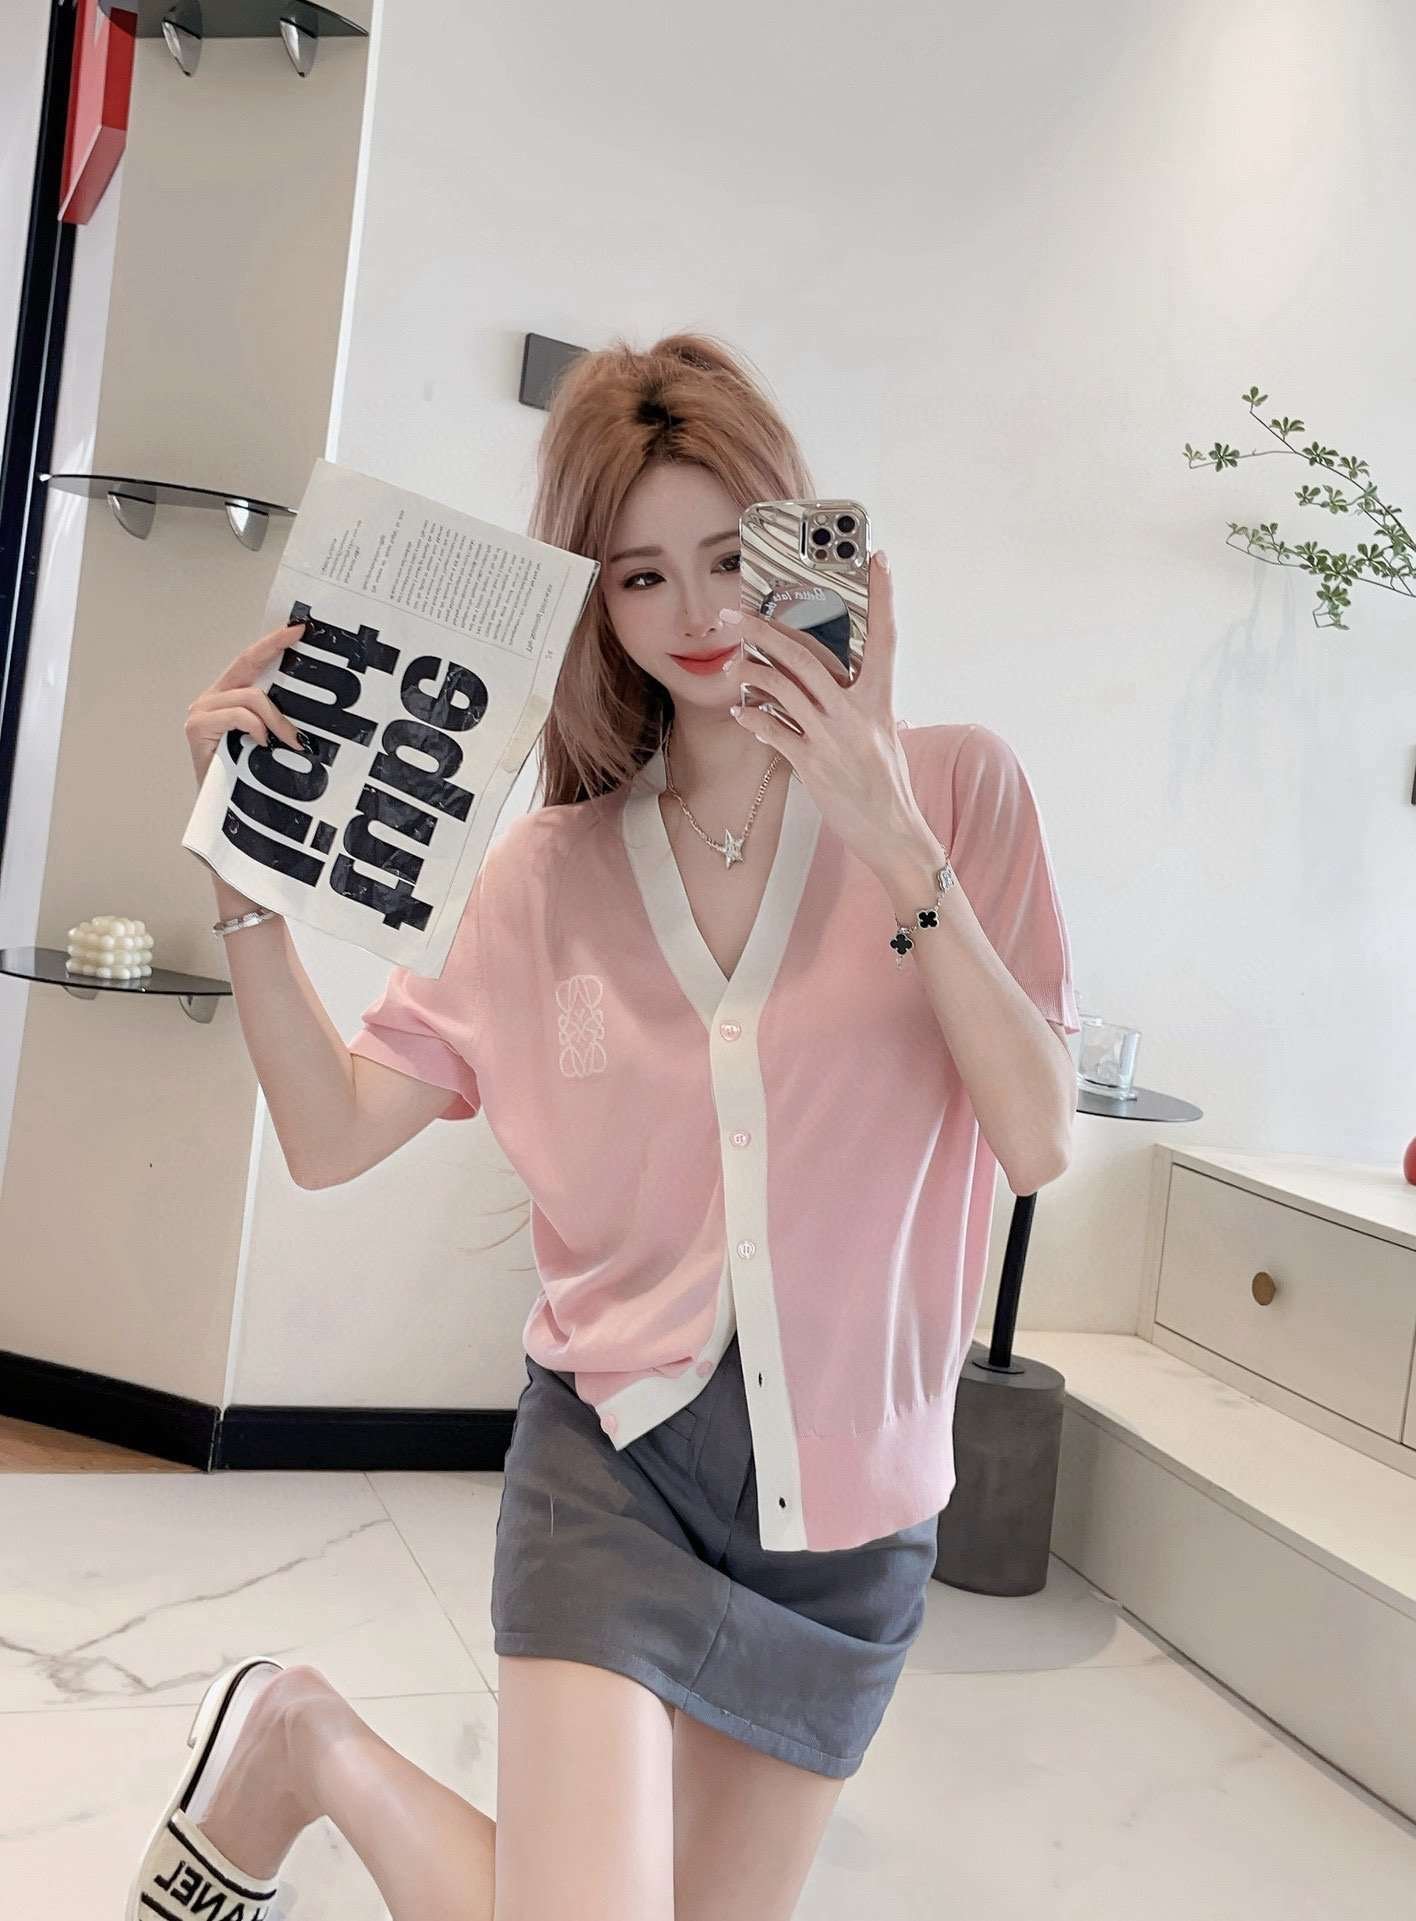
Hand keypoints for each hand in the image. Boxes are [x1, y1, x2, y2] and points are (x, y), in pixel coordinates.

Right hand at [185, 620, 307, 783]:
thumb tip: (307, 706)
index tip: (297, 629)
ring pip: (250, 696)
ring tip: (289, 741)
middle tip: (300, 638)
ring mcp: (202, 711)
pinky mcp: (198, 727)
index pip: (250, 662)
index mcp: (228, 699)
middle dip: (275, 648)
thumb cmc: (244, 778)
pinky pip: (239, 715)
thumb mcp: (267, 741)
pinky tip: (261, 743)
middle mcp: (211, 700)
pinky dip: (256, 727)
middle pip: (246, 664)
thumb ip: (275, 719)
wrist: (220, 811)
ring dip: (277, 719)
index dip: (272, 643)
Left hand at [722, 551, 926, 873]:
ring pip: (782, 688)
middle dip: (764, 631)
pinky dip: (753, 718)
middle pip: (805, 657)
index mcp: (880, 699)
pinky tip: (740, 712)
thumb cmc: (887, 784)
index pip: (884, 637)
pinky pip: (774, 731)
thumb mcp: (883, 734)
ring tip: (732, 662)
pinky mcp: (813, 764)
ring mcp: (833, 737)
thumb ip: (859, 705)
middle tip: (735, 614)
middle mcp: (857, 712)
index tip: (878, 559)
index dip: (883, 596)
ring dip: (751, 671)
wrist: (893, 831)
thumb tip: (833, 682)